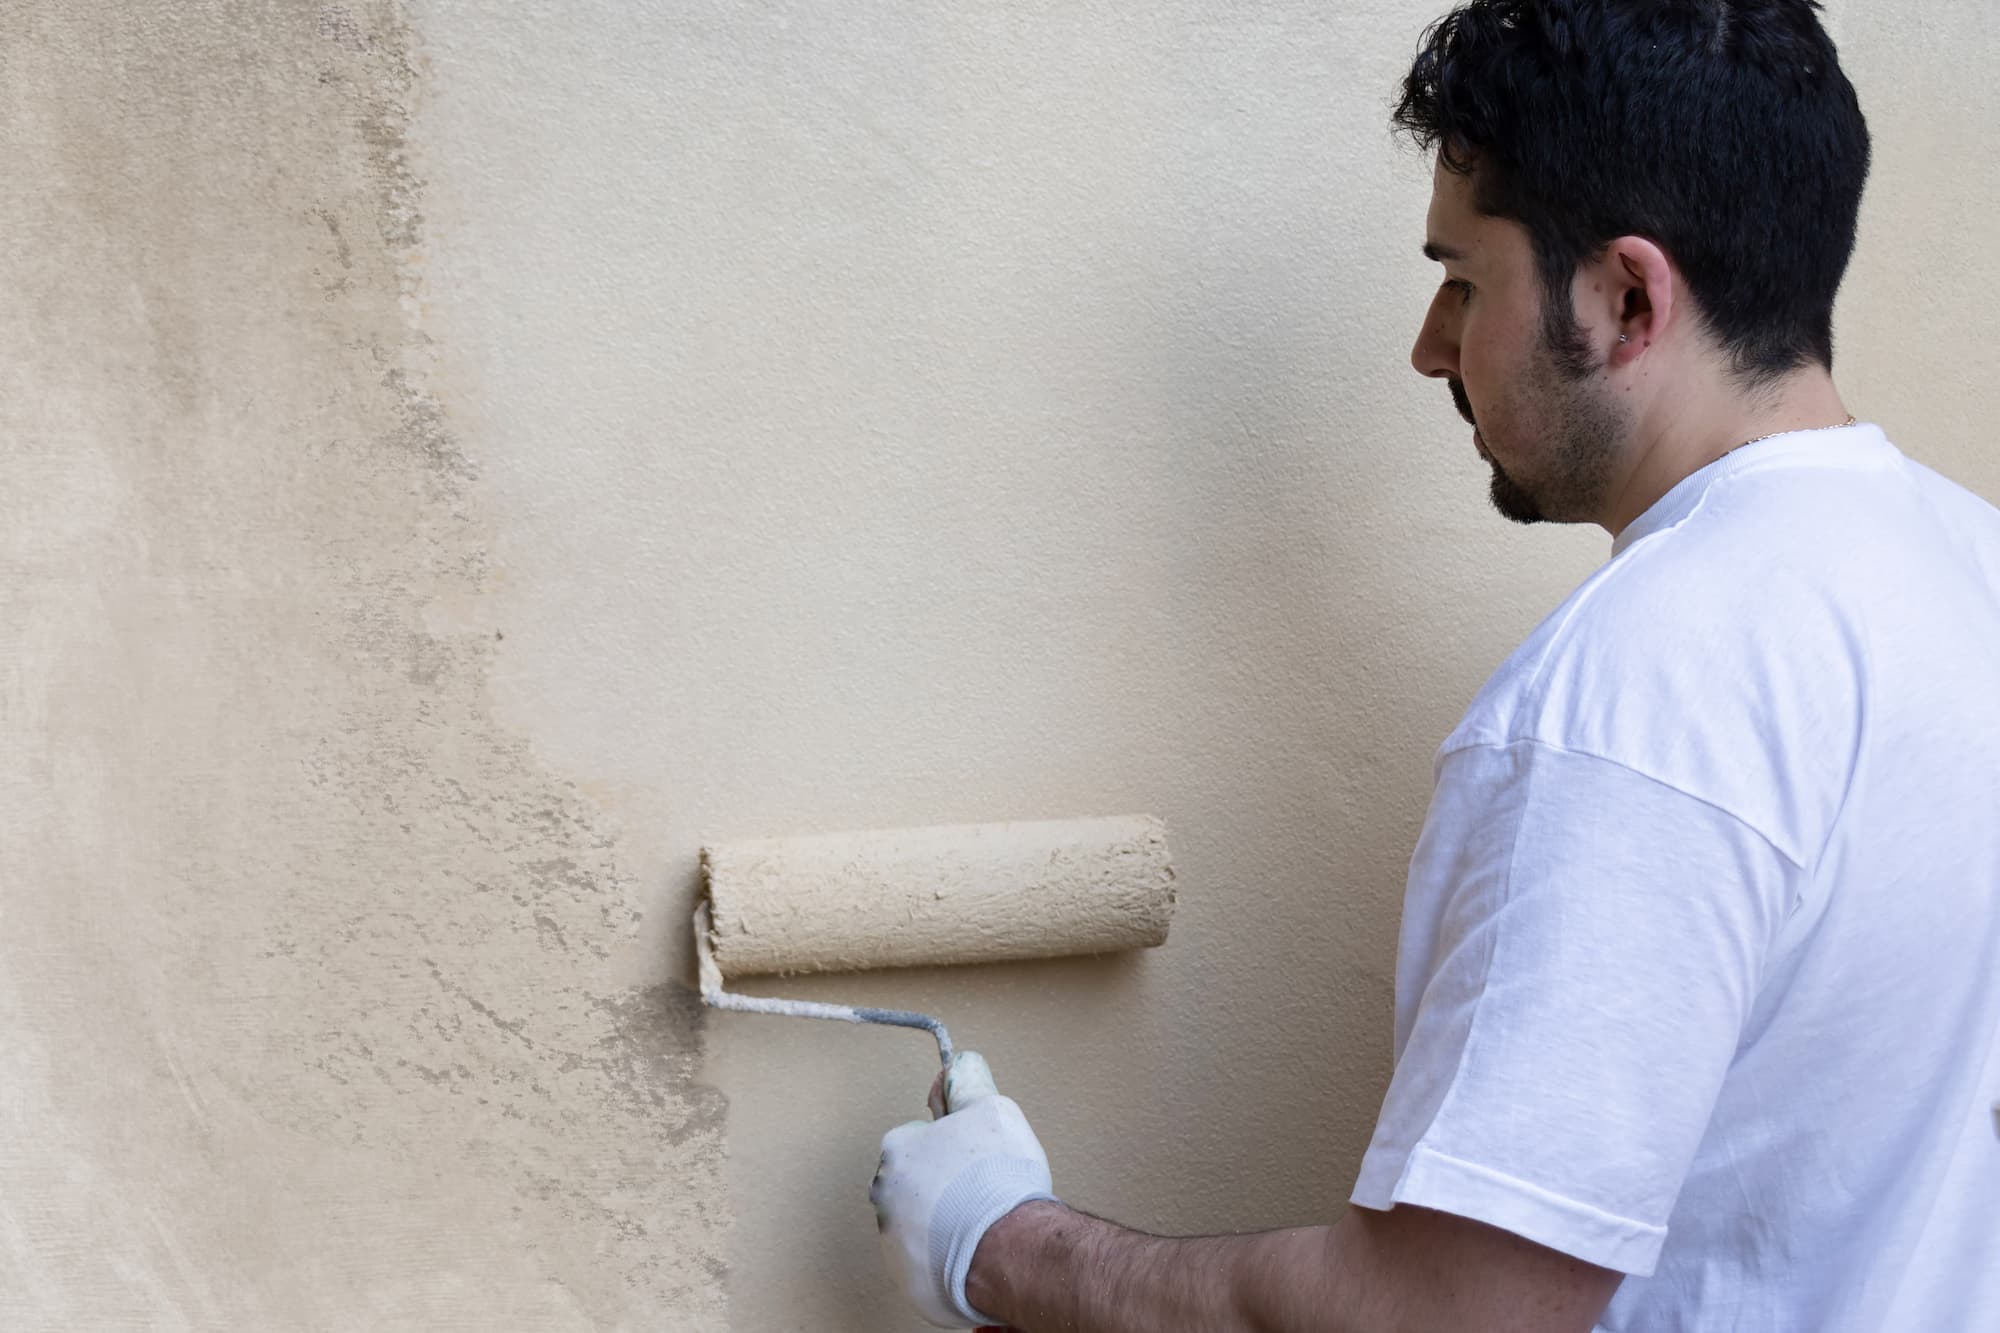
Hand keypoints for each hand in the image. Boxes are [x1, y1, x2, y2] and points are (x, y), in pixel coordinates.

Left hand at [870, 1051, 1056, 1327]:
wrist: (1009, 1249)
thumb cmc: (996, 1179)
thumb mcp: (991, 1108)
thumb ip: (967, 1085)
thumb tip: (957, 1066)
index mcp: (896, 1152)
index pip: (918, 1138)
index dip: (951, 1144)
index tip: (974, 1156)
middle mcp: (884, 1199)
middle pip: (915, 1183)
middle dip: (943, 1185)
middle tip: (980, 1189)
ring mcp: (894, 1245)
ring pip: (921, 1224)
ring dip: (944, 1223)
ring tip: (981, 1223)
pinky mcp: (910, 1281)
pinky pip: (930, 1262)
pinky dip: (949, 1257)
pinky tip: (976, 1250)